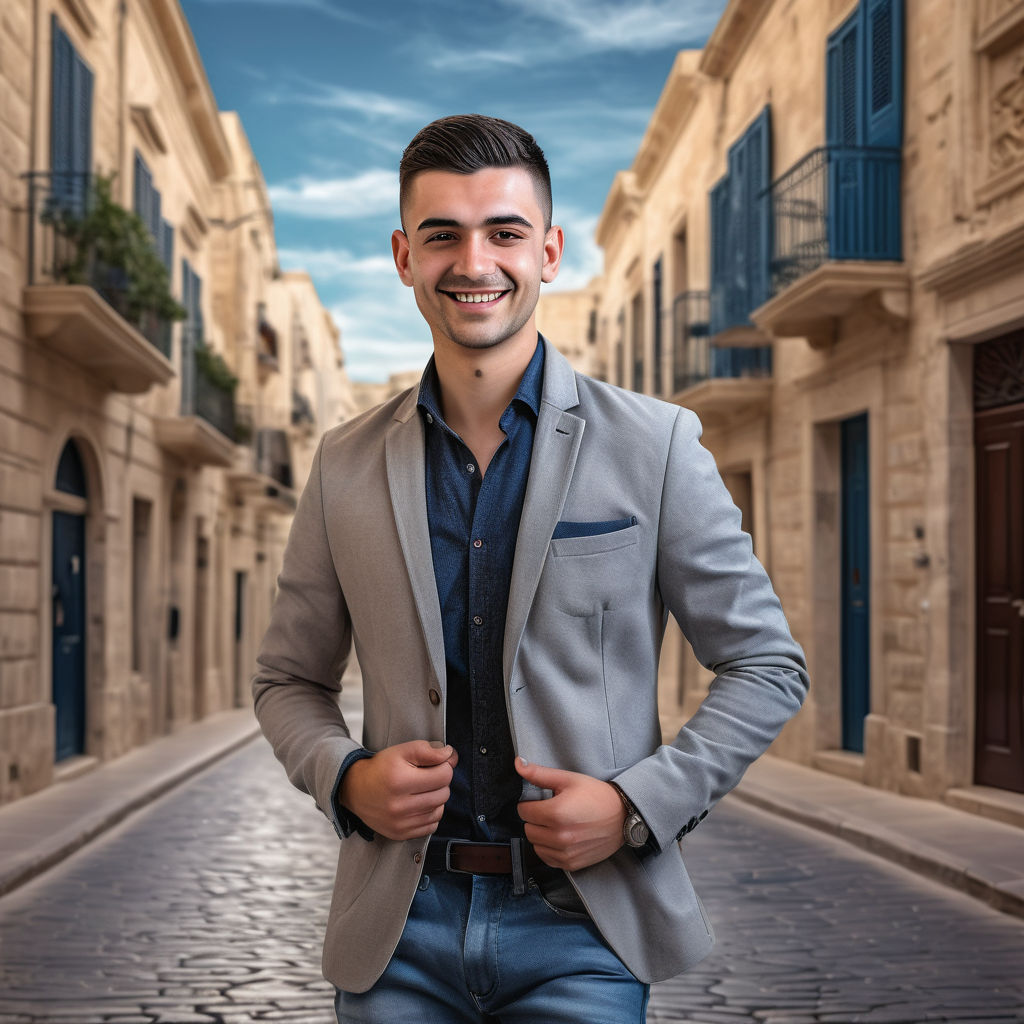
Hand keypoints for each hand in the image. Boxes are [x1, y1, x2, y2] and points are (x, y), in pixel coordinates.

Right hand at [339, 741, 457, 840]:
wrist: (355, 789)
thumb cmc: (380, 768)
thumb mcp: (401, 751)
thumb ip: (428, 750)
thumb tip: (450, 755)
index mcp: (400, 781)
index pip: (444, 775)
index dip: (444, 766)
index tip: (436, 764)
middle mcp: (399, 805)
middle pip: (444, 794)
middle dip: (440, 782)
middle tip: (427, 777)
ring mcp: (400, 823)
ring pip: (439, 811)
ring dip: (436, 799)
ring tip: (422, 790)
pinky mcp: (400, 834)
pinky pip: (431, 826)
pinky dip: (430, 815)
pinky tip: (419, 805)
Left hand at [515, 757, 625, 870]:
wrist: (623, 816)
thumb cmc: (597, 795)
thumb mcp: (569, 779)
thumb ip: (540, 774)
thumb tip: (519, 764)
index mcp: (556, 813)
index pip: (523, 812)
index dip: (529, 804)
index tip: (540, 802)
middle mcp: (559, 836)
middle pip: (528, 829)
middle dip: (535, 819)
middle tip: (549, 812)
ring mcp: (565, 852)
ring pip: (535, 845)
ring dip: (541, 835)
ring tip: (556, 825)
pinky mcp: (571, 864)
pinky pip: (547, 858)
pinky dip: (549, 849)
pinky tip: (560, 838)